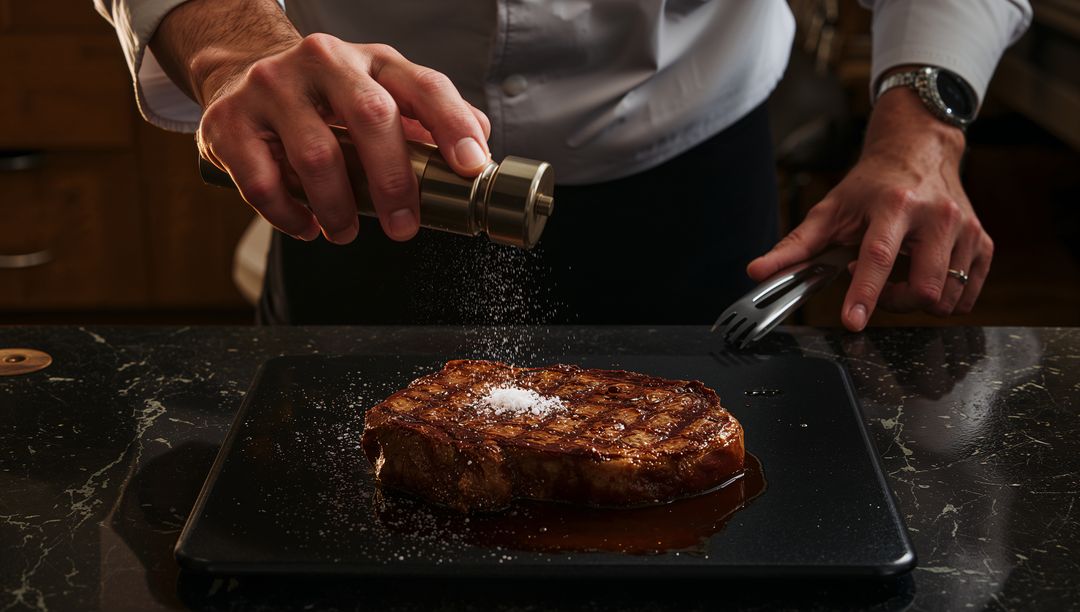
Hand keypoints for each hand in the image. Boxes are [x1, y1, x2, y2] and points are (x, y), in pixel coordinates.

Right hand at [152, 1, 490, 243]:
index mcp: (372, 60)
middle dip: (394, 182)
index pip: (424, 86)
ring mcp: (272, 87)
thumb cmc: (324, 95)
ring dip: (339, 209)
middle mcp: (324, 61)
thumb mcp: (379, 91)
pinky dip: (290, 215)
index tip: (471, 168)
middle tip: (404, 227)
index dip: (453, 126)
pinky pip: (262, 182)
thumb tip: (479, 148)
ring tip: (346, 231)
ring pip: (316, 156)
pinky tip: (306, 226)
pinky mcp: (229, 120)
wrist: (240, 73)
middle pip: (372, 118)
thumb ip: (426, 118)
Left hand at [747, 87, 992, 330]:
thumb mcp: (830, 210)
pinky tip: (924, 275)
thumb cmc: (870, 185)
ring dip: (917, 301)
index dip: (865, 293)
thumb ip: (794, 246)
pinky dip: (944, 298)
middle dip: (896, 303)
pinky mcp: (982, 241)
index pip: (879, 257)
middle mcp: (936, 216)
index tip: (853, 321)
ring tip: (899, 275)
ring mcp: (965, 229)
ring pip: (947, 297)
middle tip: (878, 288)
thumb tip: (757, 273)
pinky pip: (968, 294)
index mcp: (894, 206)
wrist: (919, 151)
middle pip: (925, 287)